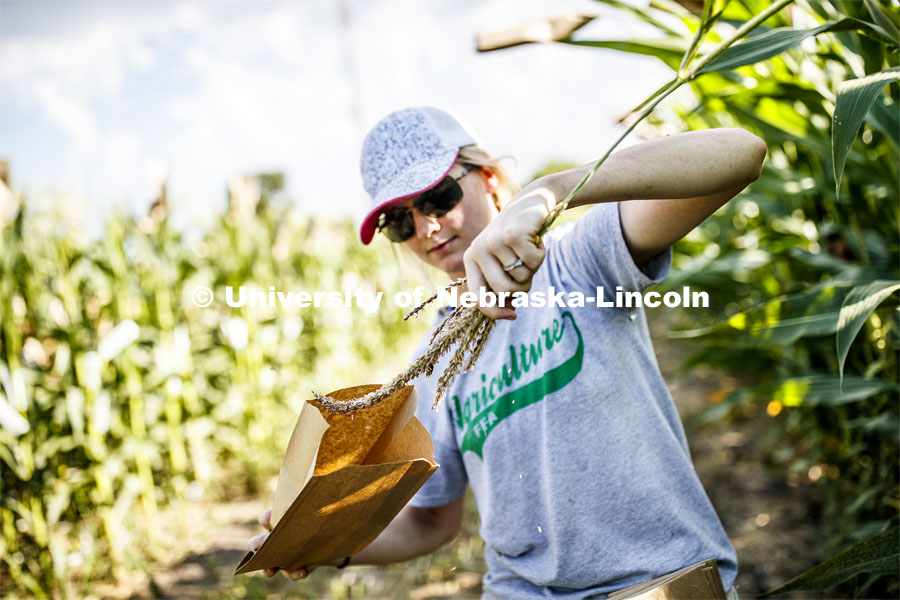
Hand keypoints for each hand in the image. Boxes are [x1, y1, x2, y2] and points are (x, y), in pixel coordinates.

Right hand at [249, 508, 328, 579]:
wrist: (326, 540)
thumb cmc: (312, 522)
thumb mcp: (310, 514)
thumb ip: (307, 508)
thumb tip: (311, 495)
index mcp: (277, 523)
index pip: (266, 518)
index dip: (266, 518)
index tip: (269, 520)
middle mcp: (274, 541)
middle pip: (256, 544)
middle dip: (257, 545)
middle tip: (263, 545)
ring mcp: (281, 557)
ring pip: (267, 565)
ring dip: (267, 568)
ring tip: (270, 569)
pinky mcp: (294, 568)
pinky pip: (291, 573)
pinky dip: (296, 573)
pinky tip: (303, 571)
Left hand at [463, 185, 554, 319]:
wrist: (530, 202)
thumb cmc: (517, 238)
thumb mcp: (504, 261)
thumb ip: (501, 284)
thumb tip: (508, 312)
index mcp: (471, 260)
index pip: (477, 297)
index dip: (495, 312)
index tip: (513, 315)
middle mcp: (478, 250)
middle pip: (502, 290)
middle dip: (521, 289)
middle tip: (528, 274)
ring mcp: (494, 241)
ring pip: (521, 277)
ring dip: (533, 269)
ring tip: (530, 251)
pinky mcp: (513, 234)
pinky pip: (534, 262)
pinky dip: (541, 254)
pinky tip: (536, 239)